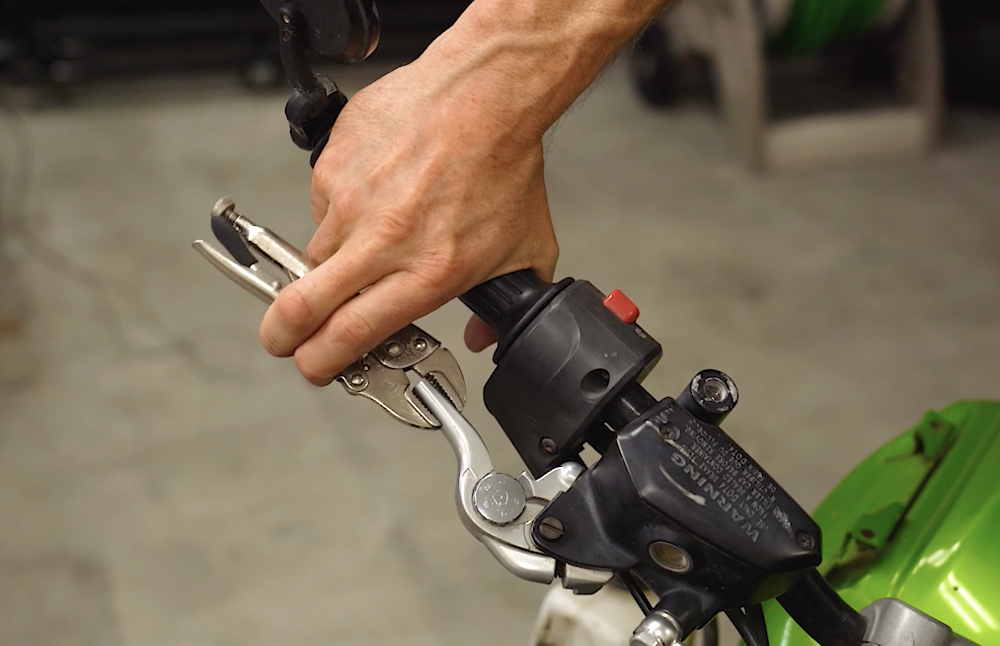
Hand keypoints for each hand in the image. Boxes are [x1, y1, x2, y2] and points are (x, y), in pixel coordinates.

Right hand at [258, 59, 558, 384]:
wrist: (485, 92)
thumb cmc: (504, 165)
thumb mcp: (524, 249)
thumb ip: (504, 306)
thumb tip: (480, 336)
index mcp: (426, 272)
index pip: (351, 333)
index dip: (321, 361)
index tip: (315, 366)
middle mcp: (383, 241)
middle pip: (302, 306)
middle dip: (283, 334)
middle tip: (283, 338)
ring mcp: (352, 201)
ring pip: (315, 255)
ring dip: (331, 263)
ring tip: (371, 240)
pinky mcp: (333, 165)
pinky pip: (323, 205)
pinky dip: (342, 210)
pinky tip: (378, 195)